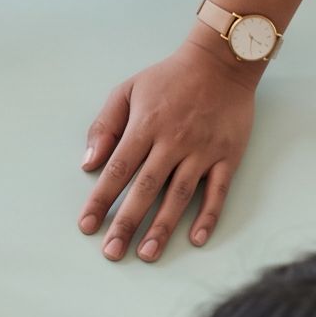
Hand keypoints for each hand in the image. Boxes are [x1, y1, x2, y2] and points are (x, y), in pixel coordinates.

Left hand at [79, 36, 259, 262]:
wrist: (222, 62)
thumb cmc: (168, 78)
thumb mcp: (126, 90)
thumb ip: (104, 126)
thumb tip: (88, 163)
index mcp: (144, 127)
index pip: (117, 171)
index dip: (100, 200)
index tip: (86, 226)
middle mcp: (173, 142)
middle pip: (145, 189)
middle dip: (126, 222)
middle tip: (112, 253)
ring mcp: (203, 150)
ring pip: (179, 195)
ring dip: (163, 227)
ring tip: (147, 253)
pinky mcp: (229, 156)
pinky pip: (218, 191)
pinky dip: (208, 216)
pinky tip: (196, 239)